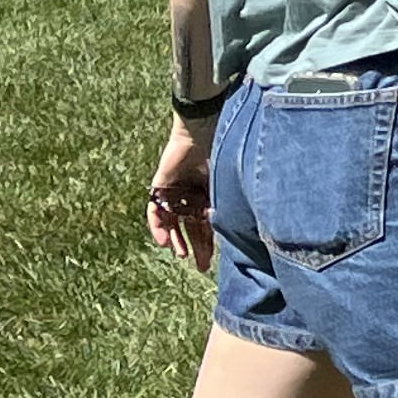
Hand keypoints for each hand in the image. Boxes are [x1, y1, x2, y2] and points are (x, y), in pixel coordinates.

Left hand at [145, 115, 217, 272]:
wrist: (203, 132)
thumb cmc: (222, 155)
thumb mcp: (226, 187)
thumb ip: (227, 208)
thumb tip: (241, 231)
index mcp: (209, 195)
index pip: (207, 225)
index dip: (208, 245)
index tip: (208, 264)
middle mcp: (192, 195)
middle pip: (190, 227)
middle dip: (194, 246)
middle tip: (198, 265)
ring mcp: (175, 191)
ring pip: (172, 221)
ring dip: (175, 239)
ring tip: (180, 254)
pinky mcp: (160, 185)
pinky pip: (155, 210)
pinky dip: (158, 226)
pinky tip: (163, 240)